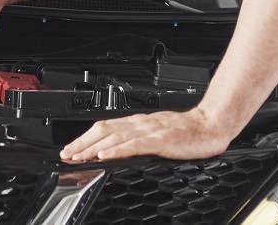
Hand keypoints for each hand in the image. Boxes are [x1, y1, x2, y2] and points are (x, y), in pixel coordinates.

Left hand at [59, 107, 235, 162]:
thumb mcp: (158, 135)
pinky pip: (134, 144)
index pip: (105, 127)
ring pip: (114, 136)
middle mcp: (141, 123)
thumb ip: (140, 140)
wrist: (211, 125)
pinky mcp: (161, 139)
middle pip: (104, 130)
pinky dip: (117, 149)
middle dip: (82, 143)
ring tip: (78, 156)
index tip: (71, 149)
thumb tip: (118, 150)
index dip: (85, 138)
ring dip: (93, 147)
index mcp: (139, 122)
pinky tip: (105, 155)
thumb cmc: (188, 132)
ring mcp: (150, 130)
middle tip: (66, 154)